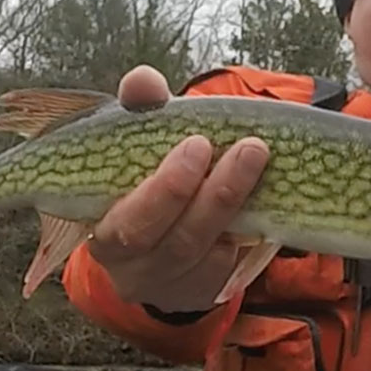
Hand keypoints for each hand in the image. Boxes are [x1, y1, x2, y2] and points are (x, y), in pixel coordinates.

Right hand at [86, 65, 269, 311]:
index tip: (196, 142)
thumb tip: (142, 80)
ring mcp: (168, 282)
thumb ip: (141, 111)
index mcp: (100, 228)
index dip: (161, 188)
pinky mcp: (204, 290)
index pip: (122, 221)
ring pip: (202, 250)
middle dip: (206, 192)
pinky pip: (230, 265)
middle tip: (245, 147)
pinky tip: (271, 194)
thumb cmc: (146, 180)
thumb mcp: (139, 146)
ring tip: (258, 155)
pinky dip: (252, 229)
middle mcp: (128, 265)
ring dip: (233, 201)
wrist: (165, 243)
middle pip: (163, 238)